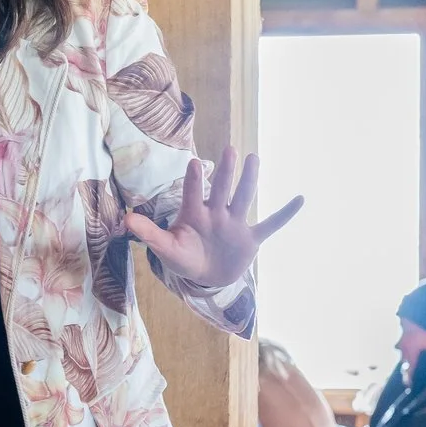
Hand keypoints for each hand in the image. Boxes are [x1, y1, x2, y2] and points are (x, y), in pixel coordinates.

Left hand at [125, 147, 302, 289]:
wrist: (206, 276)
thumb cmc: (184, 257)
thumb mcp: (166, 248)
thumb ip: (149, 233)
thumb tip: (126, 220)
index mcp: (194, 215)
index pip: (192, 194)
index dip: (192, 181)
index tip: (192, 163)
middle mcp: (216, 214)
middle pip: (221, 189)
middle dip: (224, 172)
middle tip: (228, 150)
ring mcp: (234, 224)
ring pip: (243, 198)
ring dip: (248, 180)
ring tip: (253, 158)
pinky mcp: (250, 238)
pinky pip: (270, 225)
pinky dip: (284, 214)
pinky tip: (299, 199)